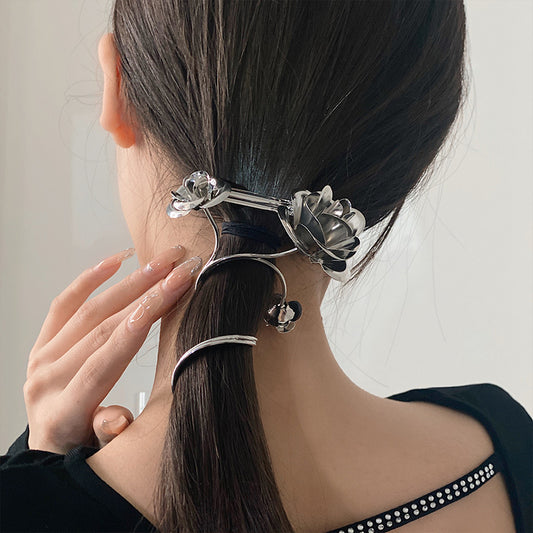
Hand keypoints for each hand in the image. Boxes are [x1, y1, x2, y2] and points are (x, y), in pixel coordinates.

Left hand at [23, 245, 201, 453]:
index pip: (104, 359)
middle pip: (101, 327)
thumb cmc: (82, 449)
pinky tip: (115, 261)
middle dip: (145, 294)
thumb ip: (107, 433)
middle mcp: (47, 380)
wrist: (49, 447)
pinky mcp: (41, 343)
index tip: (170, 292)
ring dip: (129, 282)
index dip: (139, 324)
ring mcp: (41, 358)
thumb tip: (119, 419)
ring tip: (161, 262)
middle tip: (178, 270)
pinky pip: (63, 304)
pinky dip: (89, 279)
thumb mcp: (98, 454)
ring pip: (88, 310)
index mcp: (63, 411)